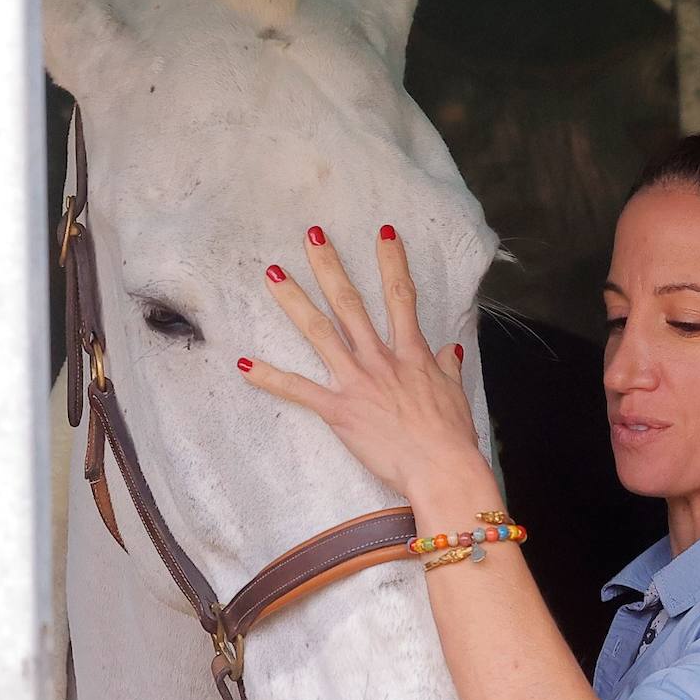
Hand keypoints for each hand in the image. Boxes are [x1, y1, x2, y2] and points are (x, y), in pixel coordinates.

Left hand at [237, 226, 485, 500]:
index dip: (392, 261)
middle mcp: (379, 358)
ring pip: (319, 332)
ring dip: (293, 300)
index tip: (383, 232)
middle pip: (349, 302)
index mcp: (411, 353)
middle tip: (311, 235)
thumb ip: (447, 368)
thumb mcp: (455, 395)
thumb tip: (449, 350)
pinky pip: (298, 389)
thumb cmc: (452, 436)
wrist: (441, 468)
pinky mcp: (338, 410)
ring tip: (271, 274)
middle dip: (329, 266)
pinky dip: (270, 377)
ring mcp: (356, 381)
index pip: (401, 295)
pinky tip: (245, 363)